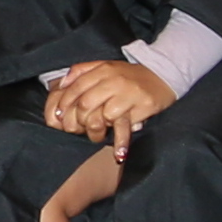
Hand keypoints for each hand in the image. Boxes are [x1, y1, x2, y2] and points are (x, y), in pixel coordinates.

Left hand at [43, 58, 171, 143]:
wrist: (162, 75)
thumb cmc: (128, 75)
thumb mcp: (105, 67)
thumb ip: (82, 71)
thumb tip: (62, 84)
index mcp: (103, 69)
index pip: (77, 87)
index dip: (65, 103)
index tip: (59, 116)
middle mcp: (115, 80)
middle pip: (87, 103)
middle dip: (79, 120)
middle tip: (78, 129)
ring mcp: (130, 94)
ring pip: (104, 116)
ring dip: (98, 130)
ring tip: (98, 134)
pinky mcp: (143, 107)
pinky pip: (126, 127)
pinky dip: (120, 142)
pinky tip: (118, 154)